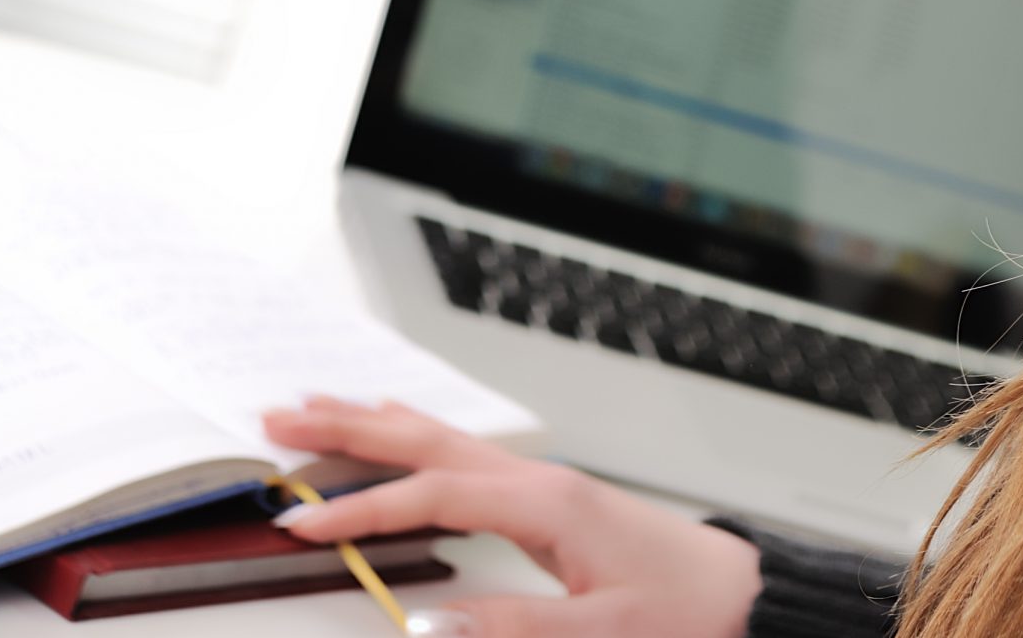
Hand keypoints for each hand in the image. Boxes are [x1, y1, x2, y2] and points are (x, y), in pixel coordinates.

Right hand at [261, 396, 761, 637]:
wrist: (744, 596)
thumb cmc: (687, 612)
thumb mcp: (604, 635)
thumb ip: (515, 629)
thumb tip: (426, 626)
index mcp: (546, 503)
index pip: (431, 496)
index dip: (361, 509)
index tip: (301, 522)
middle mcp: (540, 480)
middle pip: (425, 442)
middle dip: (347, 428)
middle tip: (278, 415)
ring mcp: (544, 483)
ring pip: (441, 439)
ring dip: (375, 424)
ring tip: (315, 407)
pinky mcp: (550, 497)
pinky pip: (464, 454)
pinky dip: (417, 437)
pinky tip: (401, 431)